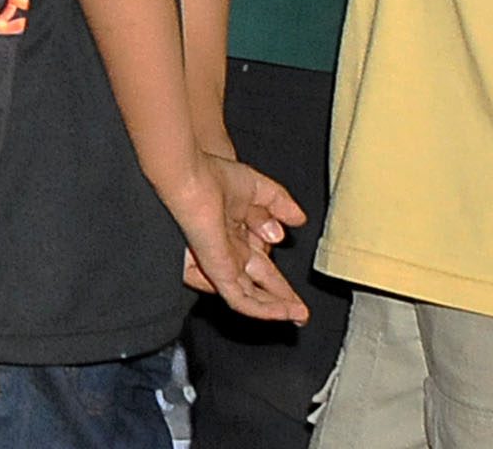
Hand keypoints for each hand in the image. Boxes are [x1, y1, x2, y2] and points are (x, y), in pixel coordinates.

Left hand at [166, 158, 308, 323]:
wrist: (190, 179)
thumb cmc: (212, 176)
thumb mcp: (257, 188)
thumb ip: (280, 203)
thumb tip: (300, 220)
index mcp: (235, 232)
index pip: (262, 262)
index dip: (279, 275)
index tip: (297, 286)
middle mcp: (229, 250)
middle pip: (259, 283)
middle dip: (281, 299)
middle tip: (301, 313)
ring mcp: (223, 263)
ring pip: (251, 297)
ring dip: (277, 308)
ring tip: (298, 315)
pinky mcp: (218, 272)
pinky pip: (241, 299)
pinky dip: (264, 309)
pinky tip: (284, 312)